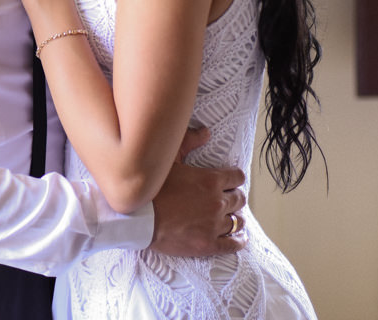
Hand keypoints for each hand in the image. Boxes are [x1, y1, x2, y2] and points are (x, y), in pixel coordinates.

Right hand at [149, 127, 247, 255]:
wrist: (137, 219)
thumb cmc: (150, 188)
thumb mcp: (167, 159)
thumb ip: (188, 141)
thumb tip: (206, 132)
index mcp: (210, 180)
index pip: (237, 177)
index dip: (233, 178)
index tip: (229, 180)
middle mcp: (217, 202)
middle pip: (239, 199)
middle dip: (234, 197)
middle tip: (226, 198)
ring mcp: (214, 225)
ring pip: (238, 221)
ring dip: (235, 217)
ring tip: (230, 217)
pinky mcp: (209, 244)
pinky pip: (233, 244)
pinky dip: (238, 240)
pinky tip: (239, 238)